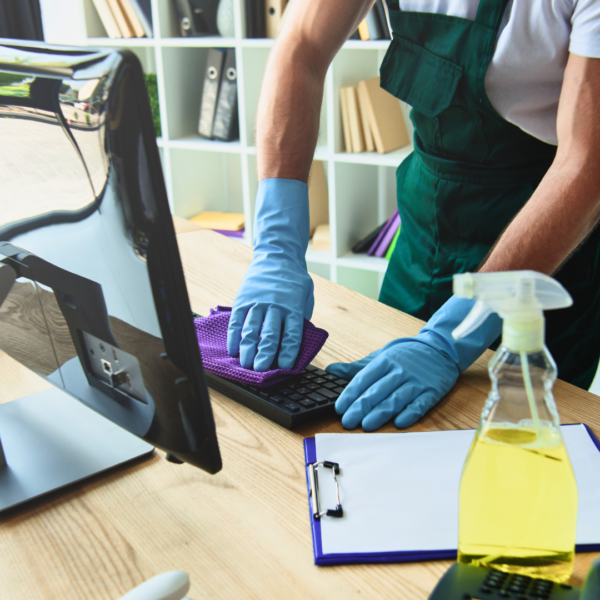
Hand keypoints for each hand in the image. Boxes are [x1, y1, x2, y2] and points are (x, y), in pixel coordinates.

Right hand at [227, 179, 313, 370]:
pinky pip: (237, 321)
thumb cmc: (294, 280)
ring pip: (251, 329)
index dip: (288, 352)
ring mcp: (257, 303)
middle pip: (269, 334)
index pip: (292, 334)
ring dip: (247, 349)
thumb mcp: (306, 296)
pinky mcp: (243, 300)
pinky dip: (234, 337)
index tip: (284, 367)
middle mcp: (275, 306)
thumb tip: (297, 341)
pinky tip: (233, 350)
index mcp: (293, 307)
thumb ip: (301, 317)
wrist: (277, 255)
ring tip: (245, 364)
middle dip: (264, 354)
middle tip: (260, 370)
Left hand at [327, 296, 501, 430]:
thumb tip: (331, 370)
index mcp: (385, 361)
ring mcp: (416, 382)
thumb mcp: (380, 356)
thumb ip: (356, 367)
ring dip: (380, 413)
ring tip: (366, 425)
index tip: (339, 408)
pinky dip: (410, 414)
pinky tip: (399, 423)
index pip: (364, 379)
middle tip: (347, 422)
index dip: (350, 394)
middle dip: (360, 407)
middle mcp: (400, 371)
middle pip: (377, 391)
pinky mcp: (432, 392)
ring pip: (395, 399)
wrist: (441, 349)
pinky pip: (420, 404)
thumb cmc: (406, 355)